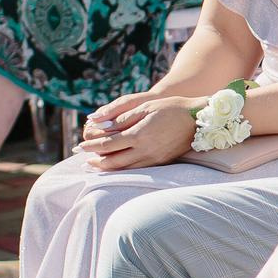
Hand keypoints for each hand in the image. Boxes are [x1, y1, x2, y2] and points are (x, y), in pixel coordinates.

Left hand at [79, 94, 198, 170]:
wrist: (198, 119)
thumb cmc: (170, 108)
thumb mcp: (144, 108)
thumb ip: (121, 119)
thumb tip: (99, 126)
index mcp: (138, 135)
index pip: (107, 145)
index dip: (91, 146)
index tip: (79, 146)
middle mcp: (145, 151)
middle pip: (113, 162)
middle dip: (95, 162)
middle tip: (82, 161)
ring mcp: (154, 159)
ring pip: (124, 169)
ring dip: (107, 168)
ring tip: (95, 165)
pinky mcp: (161, 162)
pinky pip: (137, 169)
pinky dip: (123, 169)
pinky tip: (117, 165)